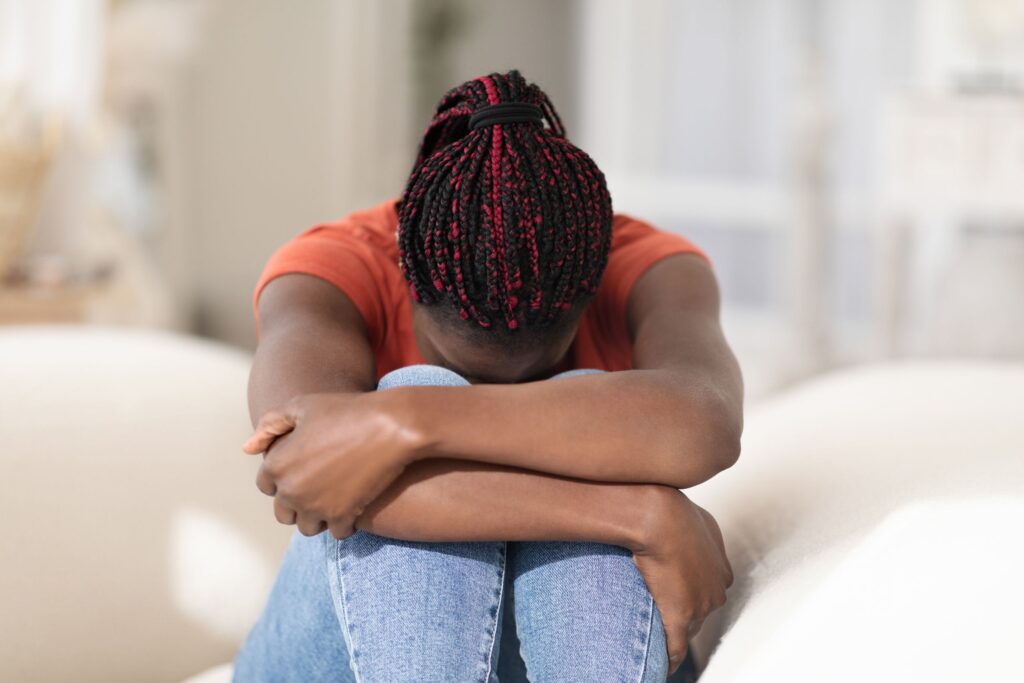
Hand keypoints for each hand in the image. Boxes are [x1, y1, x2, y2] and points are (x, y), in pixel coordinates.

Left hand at [242, 392, 423, 538]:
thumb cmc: (347, 410)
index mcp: (276, 464)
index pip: (266, 484)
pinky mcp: (343, 517)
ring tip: (335, 497)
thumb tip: (248, 449)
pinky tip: (354, 504)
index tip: (304, 466)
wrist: (391, 426)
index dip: (284, 474)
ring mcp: (316, 507)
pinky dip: (344, 522)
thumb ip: (271, 426)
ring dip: (318, 516)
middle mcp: (290, 491)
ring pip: (308, 527)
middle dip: (297, 501)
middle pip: (283, 512)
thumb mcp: (303, 406)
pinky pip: (337, 532)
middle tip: (320, 484)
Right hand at [632, 486, 732, 674]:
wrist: (659, 517)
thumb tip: (693, 536)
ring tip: (659, 640)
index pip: (708, 593)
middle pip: (701, 613)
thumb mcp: (700, 520)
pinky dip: (671, 658)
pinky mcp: (682, 616)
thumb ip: (702, 535)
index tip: (677, 598)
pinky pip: (677, 647)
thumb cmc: (673, 511)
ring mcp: (701, 605)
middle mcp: (717, 590)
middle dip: (685, 616)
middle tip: (663, 616)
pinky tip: (664, 666)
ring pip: (689, 629)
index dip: (691, 596)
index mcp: (722, 570)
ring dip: (675, 634)